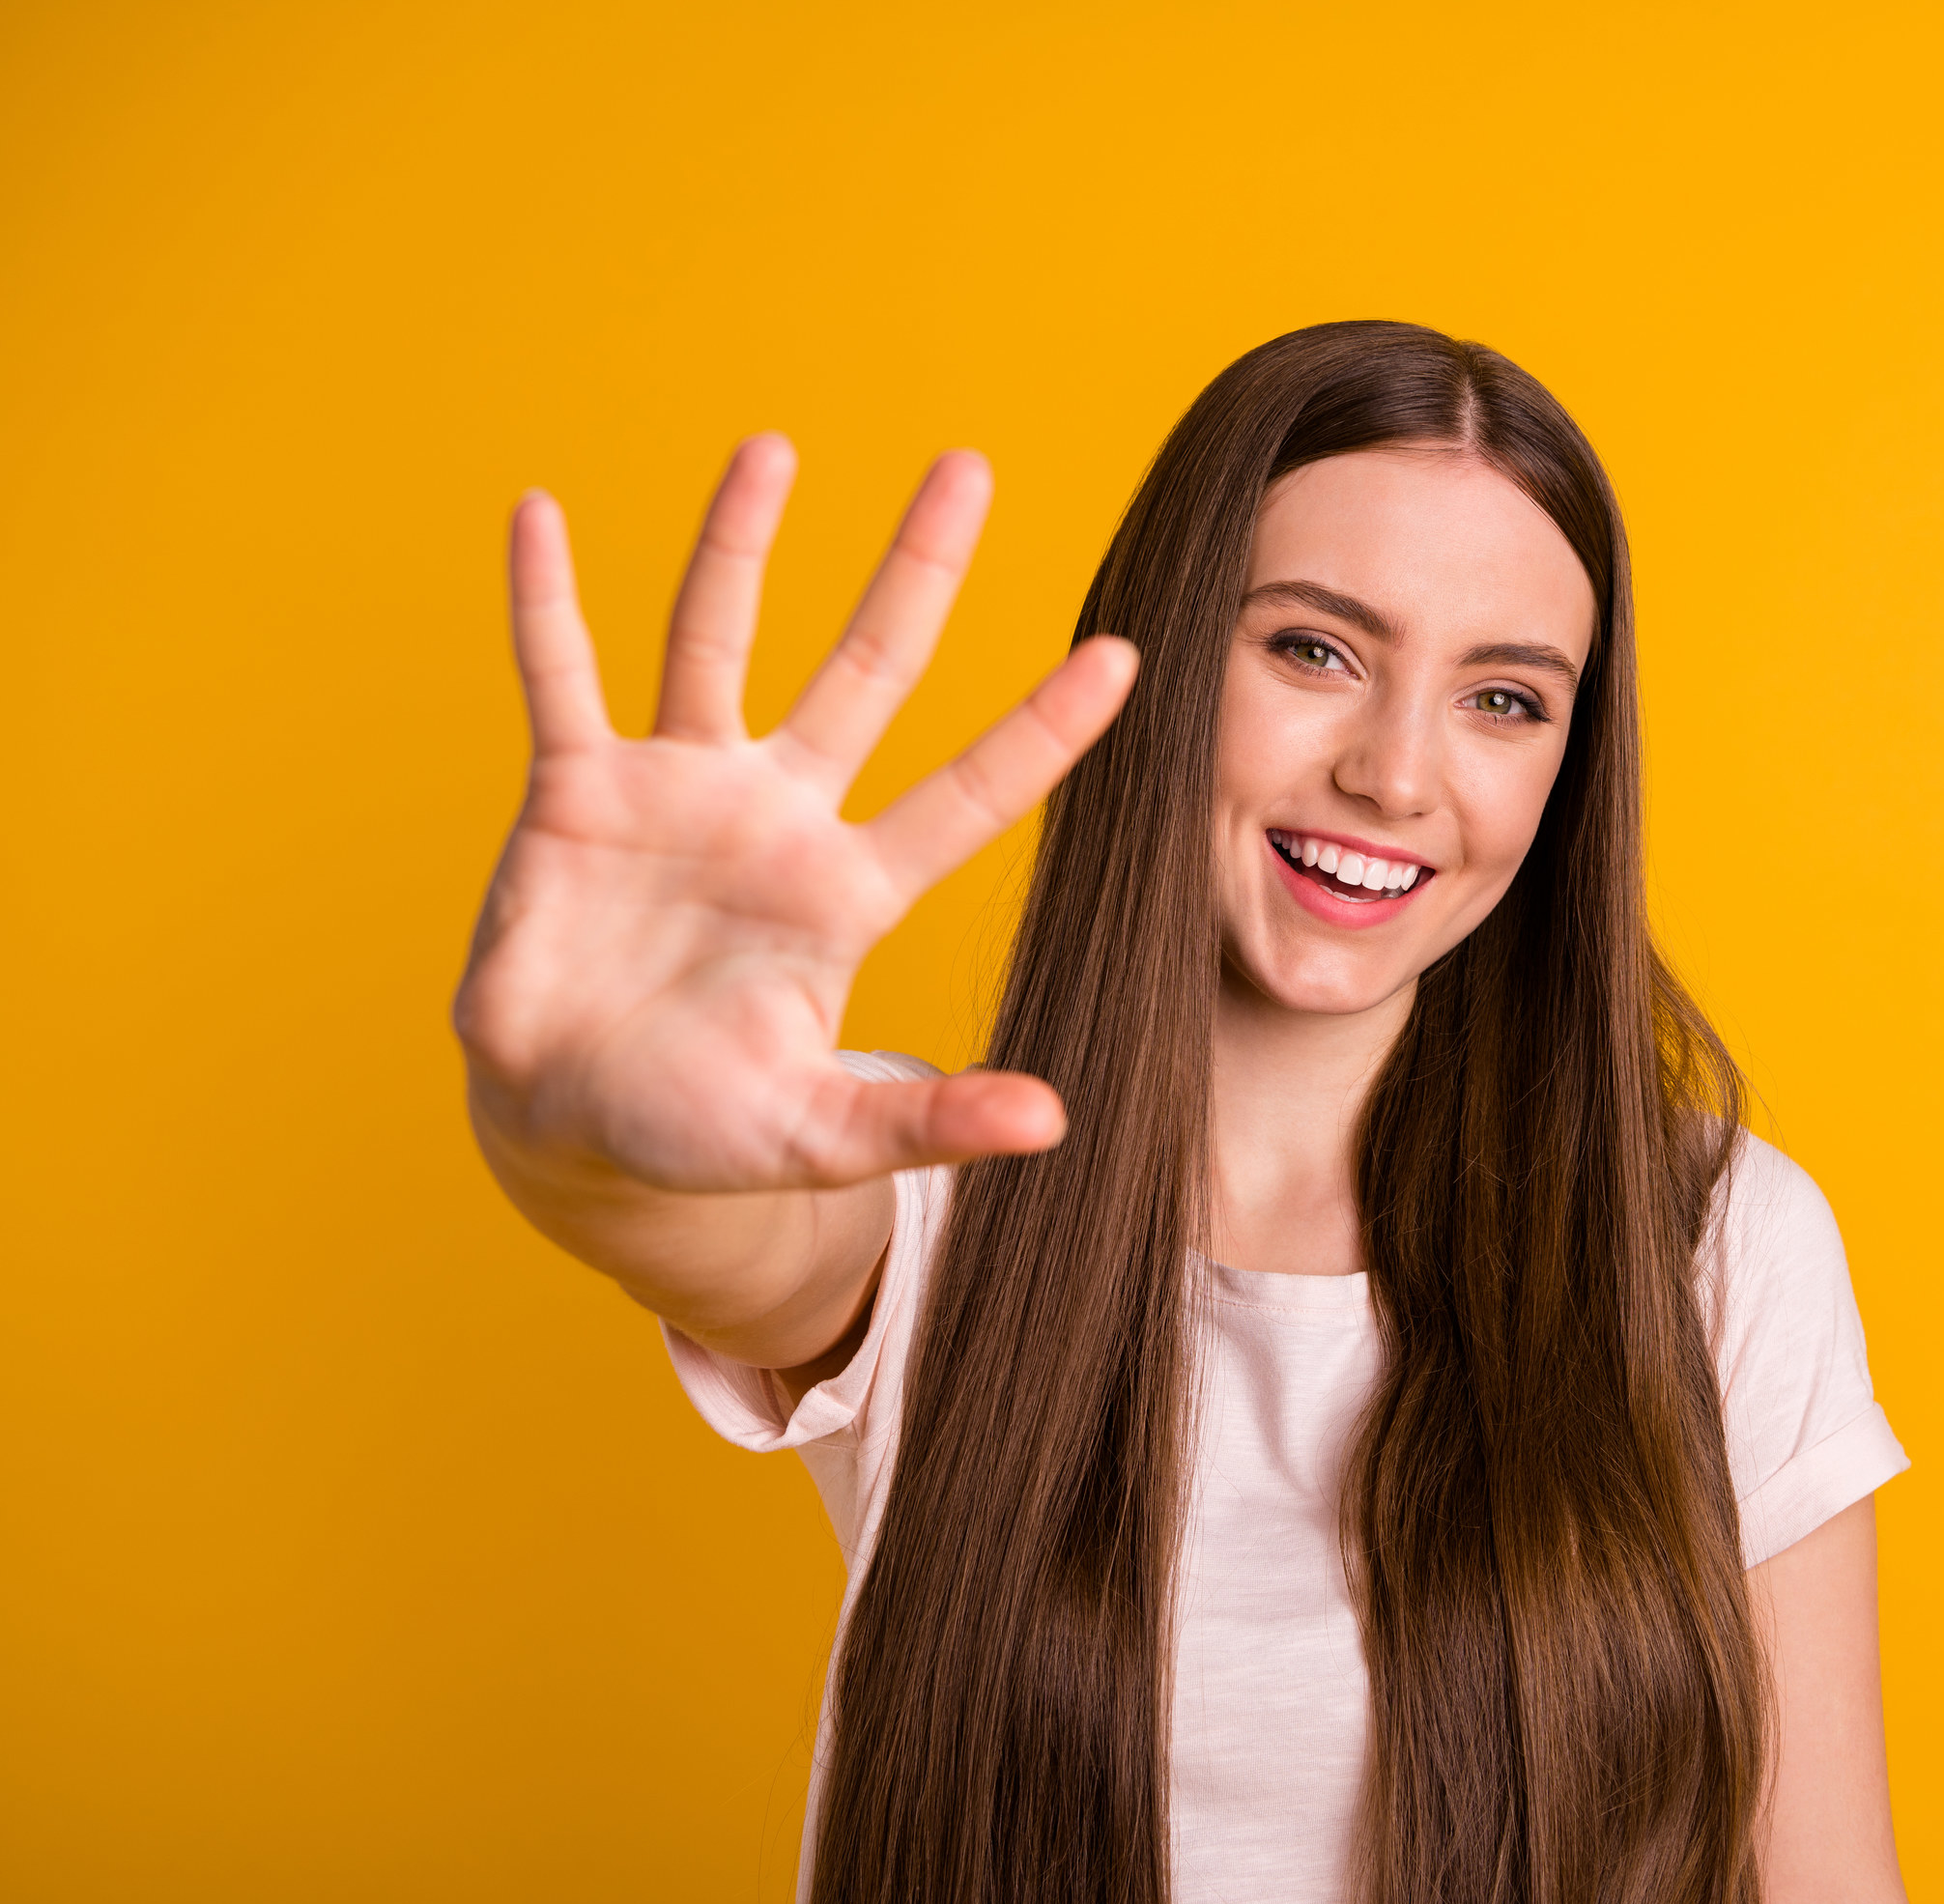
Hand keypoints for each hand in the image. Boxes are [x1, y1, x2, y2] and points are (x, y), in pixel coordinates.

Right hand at [454, 435, 1135, 1198]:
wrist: (573, 1124)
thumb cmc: (702, 1130)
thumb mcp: (818, 1134)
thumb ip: (927, 1120)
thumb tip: (1053, 1124)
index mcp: (848, 891)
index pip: (970, 793)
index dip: (1042, 729)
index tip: (1123, 655)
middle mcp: (777, 815)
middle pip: (866, 669)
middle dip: (917, 571)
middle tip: (970, 467)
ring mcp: (678, 790)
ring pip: (715, 638)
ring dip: (738, 544)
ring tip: (773, 446)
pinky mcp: (578, 794)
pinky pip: (559, 678)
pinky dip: (544, 602)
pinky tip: (538, 514)